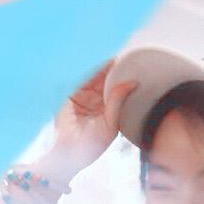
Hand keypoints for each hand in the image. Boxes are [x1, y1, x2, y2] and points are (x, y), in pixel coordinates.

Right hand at [51, 59, 138, 174]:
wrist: (70, 152)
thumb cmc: (92, 144)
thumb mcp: (111, 122)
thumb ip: (118, 100)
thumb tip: (133, 82)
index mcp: (108, 107)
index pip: (117, 86)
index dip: (124, 75)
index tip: (135, 61)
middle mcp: (95, 100)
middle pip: (105, 78)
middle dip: (113, 66)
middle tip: (124, 50)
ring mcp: (82, 95)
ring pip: (93, 75)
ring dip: (100, 64)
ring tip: (111, 50)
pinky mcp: (69, 93)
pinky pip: (80, 77)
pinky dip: (87, 68)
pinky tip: (96, 59)